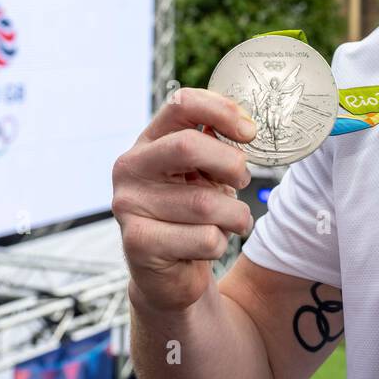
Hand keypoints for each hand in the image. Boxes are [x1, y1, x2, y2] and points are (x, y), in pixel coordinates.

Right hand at [113, 87, 257, 312]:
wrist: (170, 275)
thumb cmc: (192, 216)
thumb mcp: (204, 174)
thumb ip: (216, 146)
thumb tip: (244, 127)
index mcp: (149, 141)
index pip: (182, 103)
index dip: (222, 110)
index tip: (249, 132)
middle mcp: (130, 167)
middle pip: (189, 145)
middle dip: (230, 164)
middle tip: (241, 180)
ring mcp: (128, 204)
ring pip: (206, 202)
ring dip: (234, 215)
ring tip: (230, 221)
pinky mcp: (137, 242)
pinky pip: (204, 238)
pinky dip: (220, 243)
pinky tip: (207, 246)